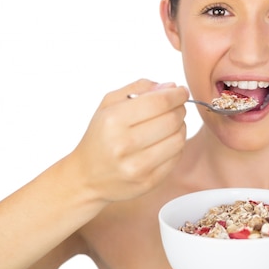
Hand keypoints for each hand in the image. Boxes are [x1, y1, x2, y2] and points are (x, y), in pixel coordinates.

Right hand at [67, 78, 188, 202]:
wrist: (86, 177)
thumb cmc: (101, 136)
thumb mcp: (109, 105)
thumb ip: (139, 88)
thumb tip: (171, 86)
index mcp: (113, 120)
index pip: (159, 102)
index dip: (177, 94)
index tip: (181, 91)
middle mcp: (123, 145)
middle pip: (172, 120)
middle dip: (179, 109)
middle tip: (176, 107)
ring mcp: (136, 166)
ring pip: (178, 139)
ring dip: (180, 127)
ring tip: (170, 125)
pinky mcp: (147, 182)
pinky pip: (176, 157)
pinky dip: (176, 146)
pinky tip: (165, 142)